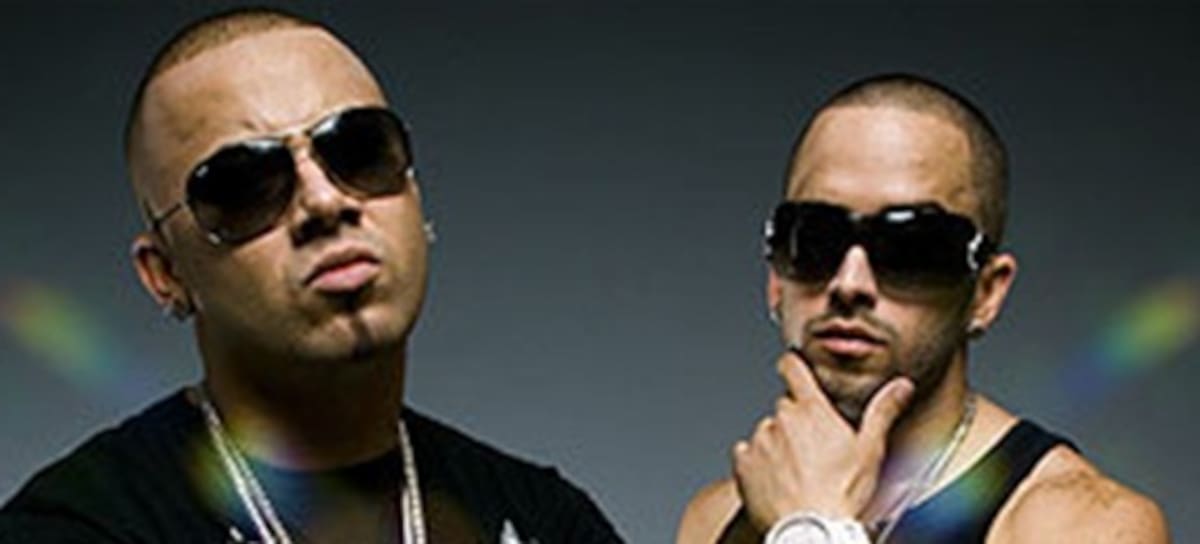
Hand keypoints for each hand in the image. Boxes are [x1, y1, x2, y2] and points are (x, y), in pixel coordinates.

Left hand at [731, 352, 914, 530]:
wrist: (812, 531)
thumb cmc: (842, 496)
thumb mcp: (871, 450)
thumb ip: (883, 411)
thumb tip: (901, 385)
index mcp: (812, 411)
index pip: (793, 369)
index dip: (792, 364)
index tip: (791, 364)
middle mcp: (781, 420)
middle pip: (785, 408)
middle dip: (796, 423)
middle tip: (814, 451)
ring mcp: (759, 441)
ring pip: (766, 433)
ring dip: (778, 446)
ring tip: (798, 474)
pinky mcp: (743, 464)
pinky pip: (746, 455)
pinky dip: (758, 465)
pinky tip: (777, 482)